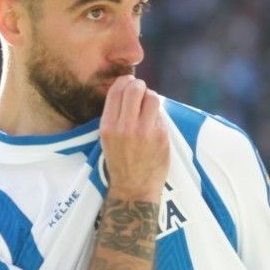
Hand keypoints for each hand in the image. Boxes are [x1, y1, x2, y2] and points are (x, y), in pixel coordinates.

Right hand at [100, 75, 167, 203]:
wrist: (134, 188)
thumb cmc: (120, 162)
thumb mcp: (108, 138)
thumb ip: (116, 116)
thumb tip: (129, 90)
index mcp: (108, 126)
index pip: (116, 91)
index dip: (124, 81)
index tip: (129, 82)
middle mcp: (125, 127)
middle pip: (135, 88)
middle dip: (139, 85)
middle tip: (141, 91)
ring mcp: (145, 131)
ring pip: (152, 97)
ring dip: (151, 97)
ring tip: (149, 105)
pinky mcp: (161, 136)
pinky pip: (161, 115)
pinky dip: (158, 116)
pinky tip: (154, 124)